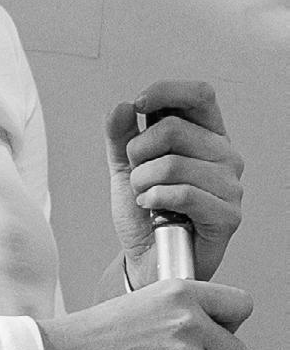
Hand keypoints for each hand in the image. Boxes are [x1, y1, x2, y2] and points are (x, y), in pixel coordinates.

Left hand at [107, 81, 242, 283]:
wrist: (148, 257)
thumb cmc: (146, 211)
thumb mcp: (125, 167)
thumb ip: (120, 135)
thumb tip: (121, 107)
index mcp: (205, 135)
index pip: (198, 95)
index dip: (165, 92)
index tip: (137, 105)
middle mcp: (224, 156)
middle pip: (173, 127)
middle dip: (138, 151)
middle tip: (137, 174)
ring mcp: (230, 185)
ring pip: (174, 163)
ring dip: (144, 181)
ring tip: (146, 196)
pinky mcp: (229, 214)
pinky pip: (185, 194)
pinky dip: (156, 200)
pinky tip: (153, 207)